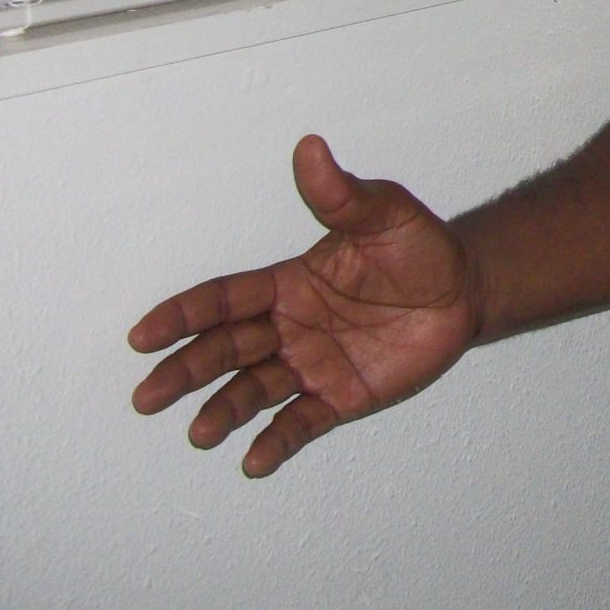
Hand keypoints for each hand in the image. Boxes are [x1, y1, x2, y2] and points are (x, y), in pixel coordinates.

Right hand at [130, 136, 481, 477]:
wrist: (465, 292)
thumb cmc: (419, 248)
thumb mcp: (384, 215)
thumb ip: (342, 195)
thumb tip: (311, 149)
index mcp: (286, 284)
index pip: (223, 300)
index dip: (183, 316)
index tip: (144, 334)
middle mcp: (287, 328)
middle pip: (224, 350)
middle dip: (184, 372)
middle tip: (148, 396)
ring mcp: (310, 365)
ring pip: (253, 391)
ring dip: (223, 411)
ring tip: (202, 432)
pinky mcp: (339, 398)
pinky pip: (300, 423)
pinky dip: (275, 442)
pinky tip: (254, 460)